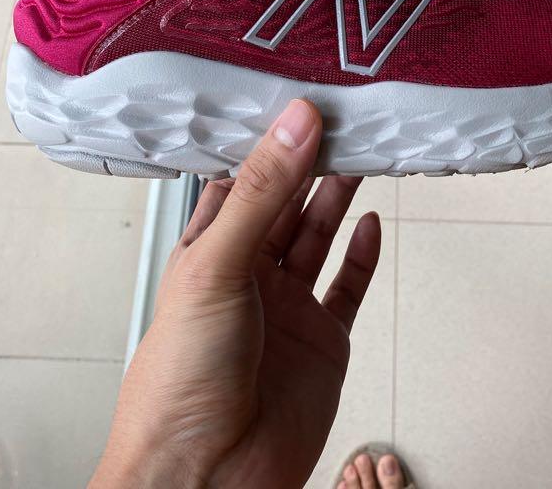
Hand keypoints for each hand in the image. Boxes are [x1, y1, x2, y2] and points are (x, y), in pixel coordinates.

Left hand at [91, 99, 381, 488]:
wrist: (209, 476)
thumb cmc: (181, 380)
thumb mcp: (217, 265)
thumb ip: (264, 193)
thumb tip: (296, 125)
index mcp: (206, 251)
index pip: (241, 178)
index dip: (269, 140)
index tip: (299, 100)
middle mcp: (246, 274)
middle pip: (286, 202)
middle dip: (311, 161)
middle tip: (343, 118)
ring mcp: (286, 307)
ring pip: (318, 236)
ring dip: (338, 196)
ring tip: (361, 153)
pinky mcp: (321, 342)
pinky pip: (347, 288)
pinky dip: (361, 255)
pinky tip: (370, 223)